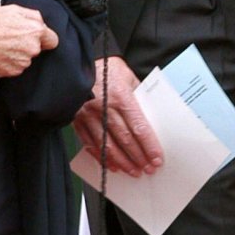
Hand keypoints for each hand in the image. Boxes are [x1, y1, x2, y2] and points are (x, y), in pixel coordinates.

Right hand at [0, 5, 58, 76]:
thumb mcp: (13, 9)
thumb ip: (33, 16)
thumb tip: (41, 23)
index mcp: (35, 31)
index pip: (52, 41)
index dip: (44, 38)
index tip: (38, 38)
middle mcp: (32, 49)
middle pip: (37, 49)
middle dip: (27, 44)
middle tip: (11, 37)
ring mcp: (22, 62)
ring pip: (25, 59)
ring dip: (18, 54)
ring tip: (2, 45)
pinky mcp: (12, 72)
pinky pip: (15, 67)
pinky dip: (9, 62)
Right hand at [74, 56, 163, 176]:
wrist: (79, 63)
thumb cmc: (108, 69)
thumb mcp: (129, 78)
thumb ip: (140, 97)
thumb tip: (153, 117)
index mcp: (120, 96)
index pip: (139, 127)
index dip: (149, 146)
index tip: (157, 159)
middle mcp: (104, 107)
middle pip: (125, 139)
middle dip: (138, 157)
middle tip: (148, 169)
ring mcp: (89, 116)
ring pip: (107, 145)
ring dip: (122, 162)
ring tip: (132, 171)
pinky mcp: (77, 120)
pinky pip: (90, 143)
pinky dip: (101, 157)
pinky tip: (111, 165)